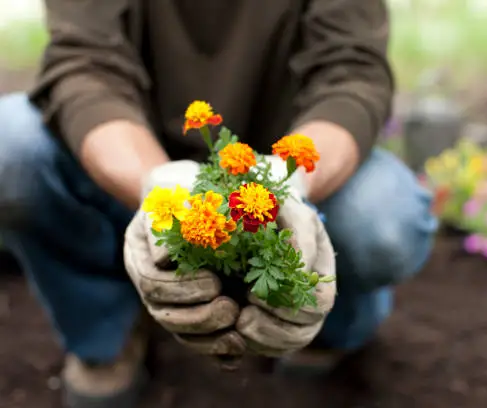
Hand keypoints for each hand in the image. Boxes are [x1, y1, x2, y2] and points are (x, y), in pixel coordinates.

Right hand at [124, 161, 245, 356]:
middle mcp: (152, 282)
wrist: (199, 193)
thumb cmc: (188, 184)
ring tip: (238, 328)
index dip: (182, 289)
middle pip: (164, 314)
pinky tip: (237, 351)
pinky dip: (216, 351)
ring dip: (208, 337)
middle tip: (231, 310)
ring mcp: (171, 300)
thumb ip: (168, 214)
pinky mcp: (193, 311)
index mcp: (142, 254)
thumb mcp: (176, 185)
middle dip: (198, 317)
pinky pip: (199, 342)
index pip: (154, 283)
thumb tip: (162, 260)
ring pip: (181, 333)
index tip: (215, 283)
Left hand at [235, 192, 336, 355]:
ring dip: (262, 339)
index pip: (319, 304)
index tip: (255, 293)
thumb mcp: (291, 212)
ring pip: (289, 344)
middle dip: (273, 328)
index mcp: (322, 274)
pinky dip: (253, 344)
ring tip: (238, 324)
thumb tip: (301, 271)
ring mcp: (295, 316)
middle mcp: (313, 301)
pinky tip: (235, 332)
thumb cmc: (277, 213)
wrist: (258, 219)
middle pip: (305, 332)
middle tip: (243, 316)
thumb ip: (299, 234)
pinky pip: (271, 348)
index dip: (290, 305)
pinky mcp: (274, 325)